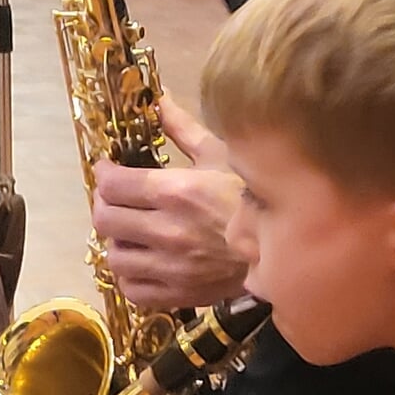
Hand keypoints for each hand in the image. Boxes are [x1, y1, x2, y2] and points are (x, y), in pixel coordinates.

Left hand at [92, 99, 247, 310]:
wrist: (290, 245)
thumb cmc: (255, 195)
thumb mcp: (221, 154)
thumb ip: (183, 129)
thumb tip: (160, 99)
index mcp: (177, 192)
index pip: (113, 185)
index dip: (104, 175)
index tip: (108, 170)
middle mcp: (169, 231)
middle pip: (105, 219)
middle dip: (105, 204)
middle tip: (115, 198)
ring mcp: (172, 267)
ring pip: (115, 256)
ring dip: (117, 241)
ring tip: (129, 232)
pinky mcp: (180, 294)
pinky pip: (134, 290)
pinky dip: (130, 275)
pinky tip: (142, 261)